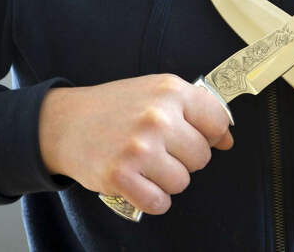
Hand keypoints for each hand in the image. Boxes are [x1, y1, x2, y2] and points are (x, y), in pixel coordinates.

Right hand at [38, 73, 233, 214]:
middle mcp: (157, 117)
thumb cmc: (117, 107)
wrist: (65, 122)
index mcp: (171, 90)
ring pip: (182, 182)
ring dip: (167, 179)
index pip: (218, 122)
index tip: (195, 136)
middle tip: (160, 149)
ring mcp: (139, 147)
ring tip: (146, 163)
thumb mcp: (158, 93)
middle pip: (202, 157)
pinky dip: (152, 198)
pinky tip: (139, 182)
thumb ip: (196, 110)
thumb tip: (227, 140)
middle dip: (185, 159)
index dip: (211, 135)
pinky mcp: (121, 176)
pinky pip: (160, 203)